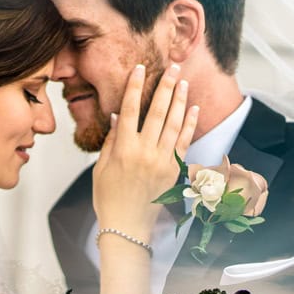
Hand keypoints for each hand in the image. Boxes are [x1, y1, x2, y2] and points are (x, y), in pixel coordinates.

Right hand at [93, 64, 198, 240]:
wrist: (127, 226)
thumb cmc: (109, 198)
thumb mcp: (101, 168)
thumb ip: (112, 140)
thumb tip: (117, 116)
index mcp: (123, 150)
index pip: (129, 110)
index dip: (134, 87)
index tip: (139, 69)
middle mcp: (144, 153)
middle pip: (157, 112)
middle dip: (165, 87)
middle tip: (171, 67)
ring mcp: (162, 162)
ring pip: (174, 124)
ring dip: (179, 100)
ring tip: (183, 82)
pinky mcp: (173, 171)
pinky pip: (184, 142)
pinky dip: (189, 124)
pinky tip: (193, 109)